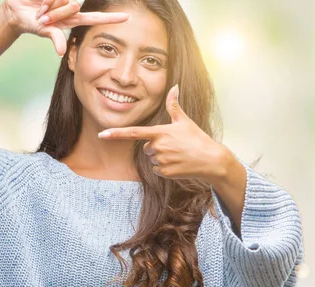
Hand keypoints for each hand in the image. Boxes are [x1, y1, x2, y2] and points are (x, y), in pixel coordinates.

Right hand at [0, 0, 128, 55]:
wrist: (17, 11)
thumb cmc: (34, 23)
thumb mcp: (45, 31)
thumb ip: (55, 38)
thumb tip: (61, 52)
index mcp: (73, 19)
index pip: (96, 18)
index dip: (111, 18)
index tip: (127, 17)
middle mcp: (71, 6)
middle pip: (72, 5)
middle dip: (55, 11)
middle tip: (44, 16)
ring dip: (47, 5)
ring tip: (40, 9)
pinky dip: (45, 0)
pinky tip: (39, 0)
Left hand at [98, 85, 231, 181]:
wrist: (211, 160)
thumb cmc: (197, 138)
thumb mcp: (184, 121)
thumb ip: (174, 105)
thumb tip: (174, 86)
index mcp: (160, 132)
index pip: (134, 133)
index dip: (116, 133)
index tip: (102, 134)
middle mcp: (158, 146)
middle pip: (146, 148)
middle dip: (157, 147)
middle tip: (175, 146)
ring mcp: (161, 160)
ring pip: (152, 159)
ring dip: (161, 158)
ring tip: (178, 155)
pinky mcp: (165, 172)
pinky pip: (157, 170)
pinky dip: (165, 169)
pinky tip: (178, 164)